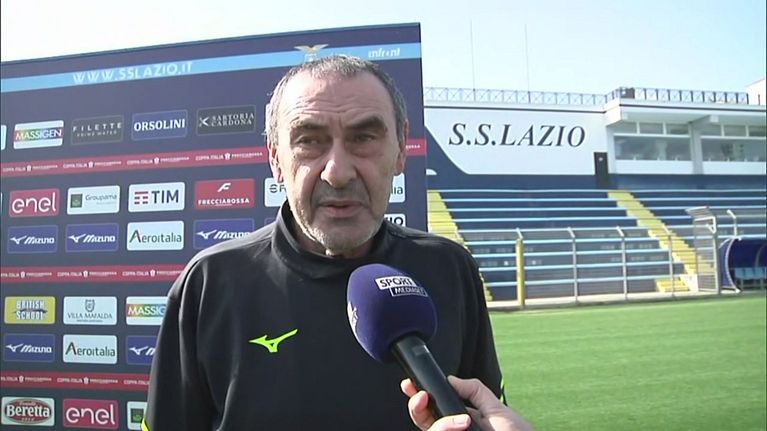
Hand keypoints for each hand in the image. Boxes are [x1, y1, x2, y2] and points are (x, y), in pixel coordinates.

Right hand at [400, 376, 533, 430]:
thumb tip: (451, 379)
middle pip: (422, 421)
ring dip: (440, 424)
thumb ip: (474, 391)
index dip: (418, 398)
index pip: (432, 410)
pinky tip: (460, 426)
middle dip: (416, 406)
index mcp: (461, 422)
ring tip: (463, 422)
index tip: (410, 384)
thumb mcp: (497, 409)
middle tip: (422, 397)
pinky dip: (444, 429)